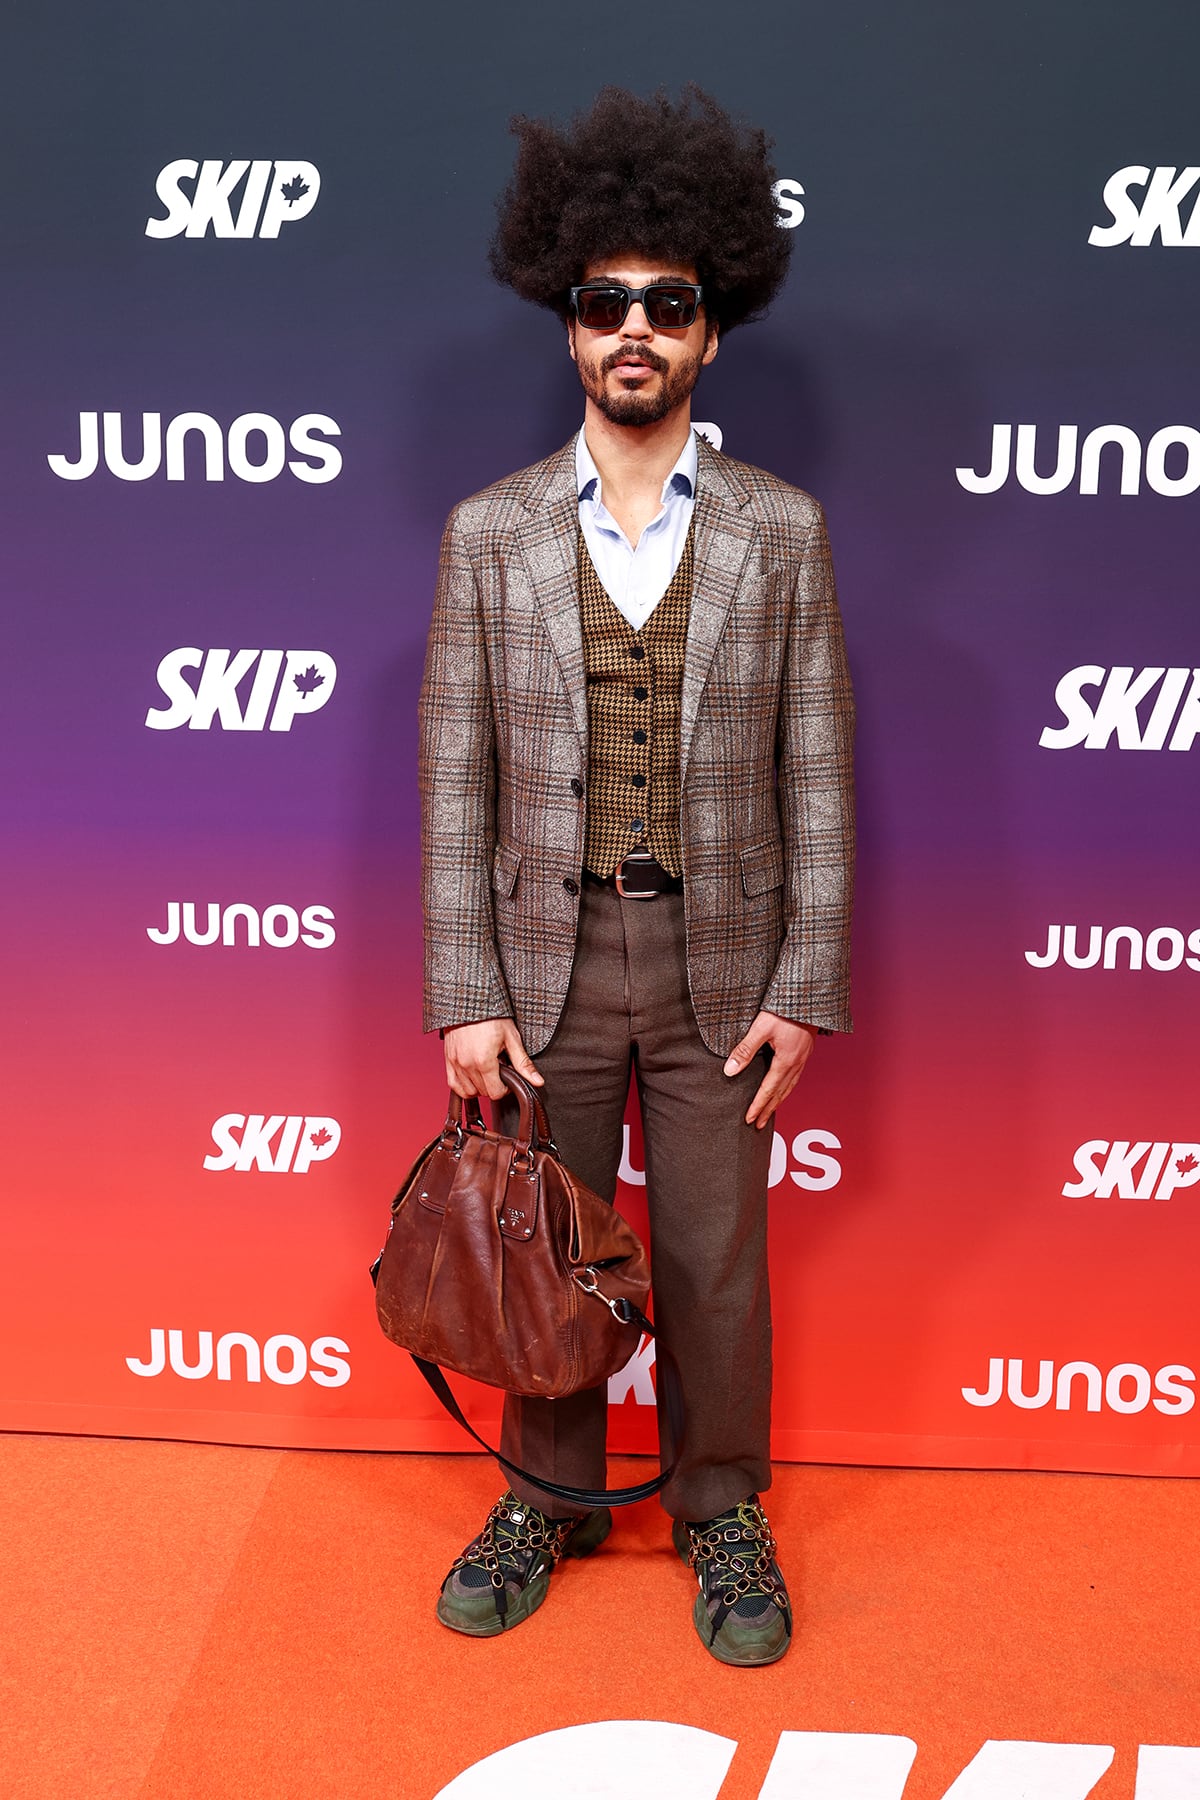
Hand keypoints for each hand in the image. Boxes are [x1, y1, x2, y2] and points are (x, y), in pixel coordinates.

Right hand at [442, 1017, 544, 1100]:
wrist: (470, 1000)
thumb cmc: (491, 1016)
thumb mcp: (512, 1038)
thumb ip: (523, 1063)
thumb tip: (538, 1081)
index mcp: (484, 1061)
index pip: (496, 1092)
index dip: (505, 1088)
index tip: (507, 1077)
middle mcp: (467, 1065)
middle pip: (483, 1092)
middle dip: (494, 1085)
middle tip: (499, 1069)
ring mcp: (455, 1063)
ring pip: (468, 1091)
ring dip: (479, 1087)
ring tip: (486, 1071)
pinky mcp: (448, 1059)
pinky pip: (453, 1085)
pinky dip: (463, 1085)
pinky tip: (473, 1076)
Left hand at [723, 1011, 816, 1128]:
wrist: (810, 996)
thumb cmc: (785, 1008)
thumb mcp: (761, 1027)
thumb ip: (745, 1050)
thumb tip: (729, 1071)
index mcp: (786, 1061)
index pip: (768, 1090)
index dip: (758, 1106)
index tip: (749, 1119)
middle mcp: (797, 1063)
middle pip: (781, 1093)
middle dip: (768, 1109)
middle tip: (758, 1124)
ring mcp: (803, 1057)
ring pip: (790, 1086)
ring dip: (779, 1100)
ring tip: (769, 1110)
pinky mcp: (805, 1050)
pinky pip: (795, 1076)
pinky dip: (787, 1087)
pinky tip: (783, 1086)